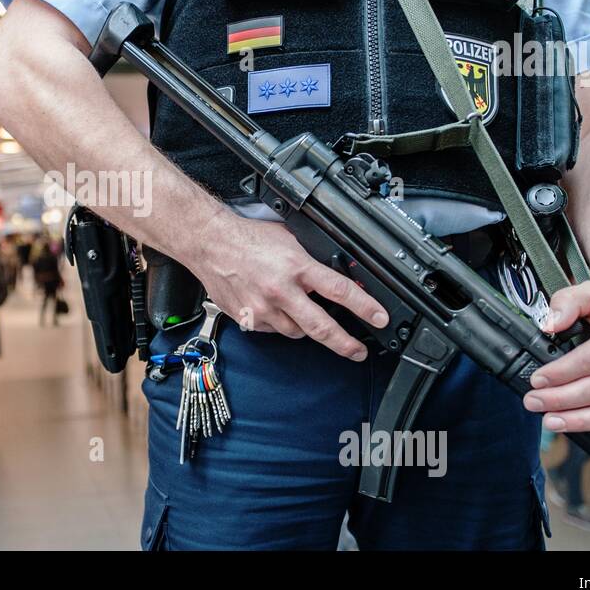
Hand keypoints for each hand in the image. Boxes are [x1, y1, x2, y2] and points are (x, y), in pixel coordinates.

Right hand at [187, 213, 388, 360]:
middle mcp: (281, 292)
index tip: (379, 317)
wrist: (210, 244)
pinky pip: (274, 330)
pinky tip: (275, 308)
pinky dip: (280, 323)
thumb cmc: (247, 238)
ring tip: (302, 313)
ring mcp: (263, 309)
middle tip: (358, 351)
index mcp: (296, 267)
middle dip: (345, 344)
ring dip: (305, 327)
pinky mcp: (248, 319)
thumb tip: (336, 274)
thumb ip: (312, 259)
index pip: (339, 291)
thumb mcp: (289, 239)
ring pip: (297, 332)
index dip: (364, 307)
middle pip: (321, 327)